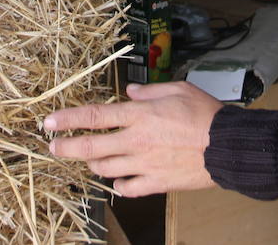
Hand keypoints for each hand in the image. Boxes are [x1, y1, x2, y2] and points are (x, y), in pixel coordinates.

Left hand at [44, 81, 221, 196]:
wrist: (228, 146)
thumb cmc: (206, 115)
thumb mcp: (178, 89)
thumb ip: (149, 92)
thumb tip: (129, 94)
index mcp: (139, 116)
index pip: (94, 117)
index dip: (67, 119)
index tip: (49, 122)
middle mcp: (136, 141)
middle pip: (90, 148)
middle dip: (66, 147)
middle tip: (53, 147)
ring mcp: (145, 165)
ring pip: (105, 169)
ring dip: (93, 164)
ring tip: (91, 159)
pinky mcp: (156, 183)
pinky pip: (128, 188)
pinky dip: (119, 184)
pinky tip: (118, 179)